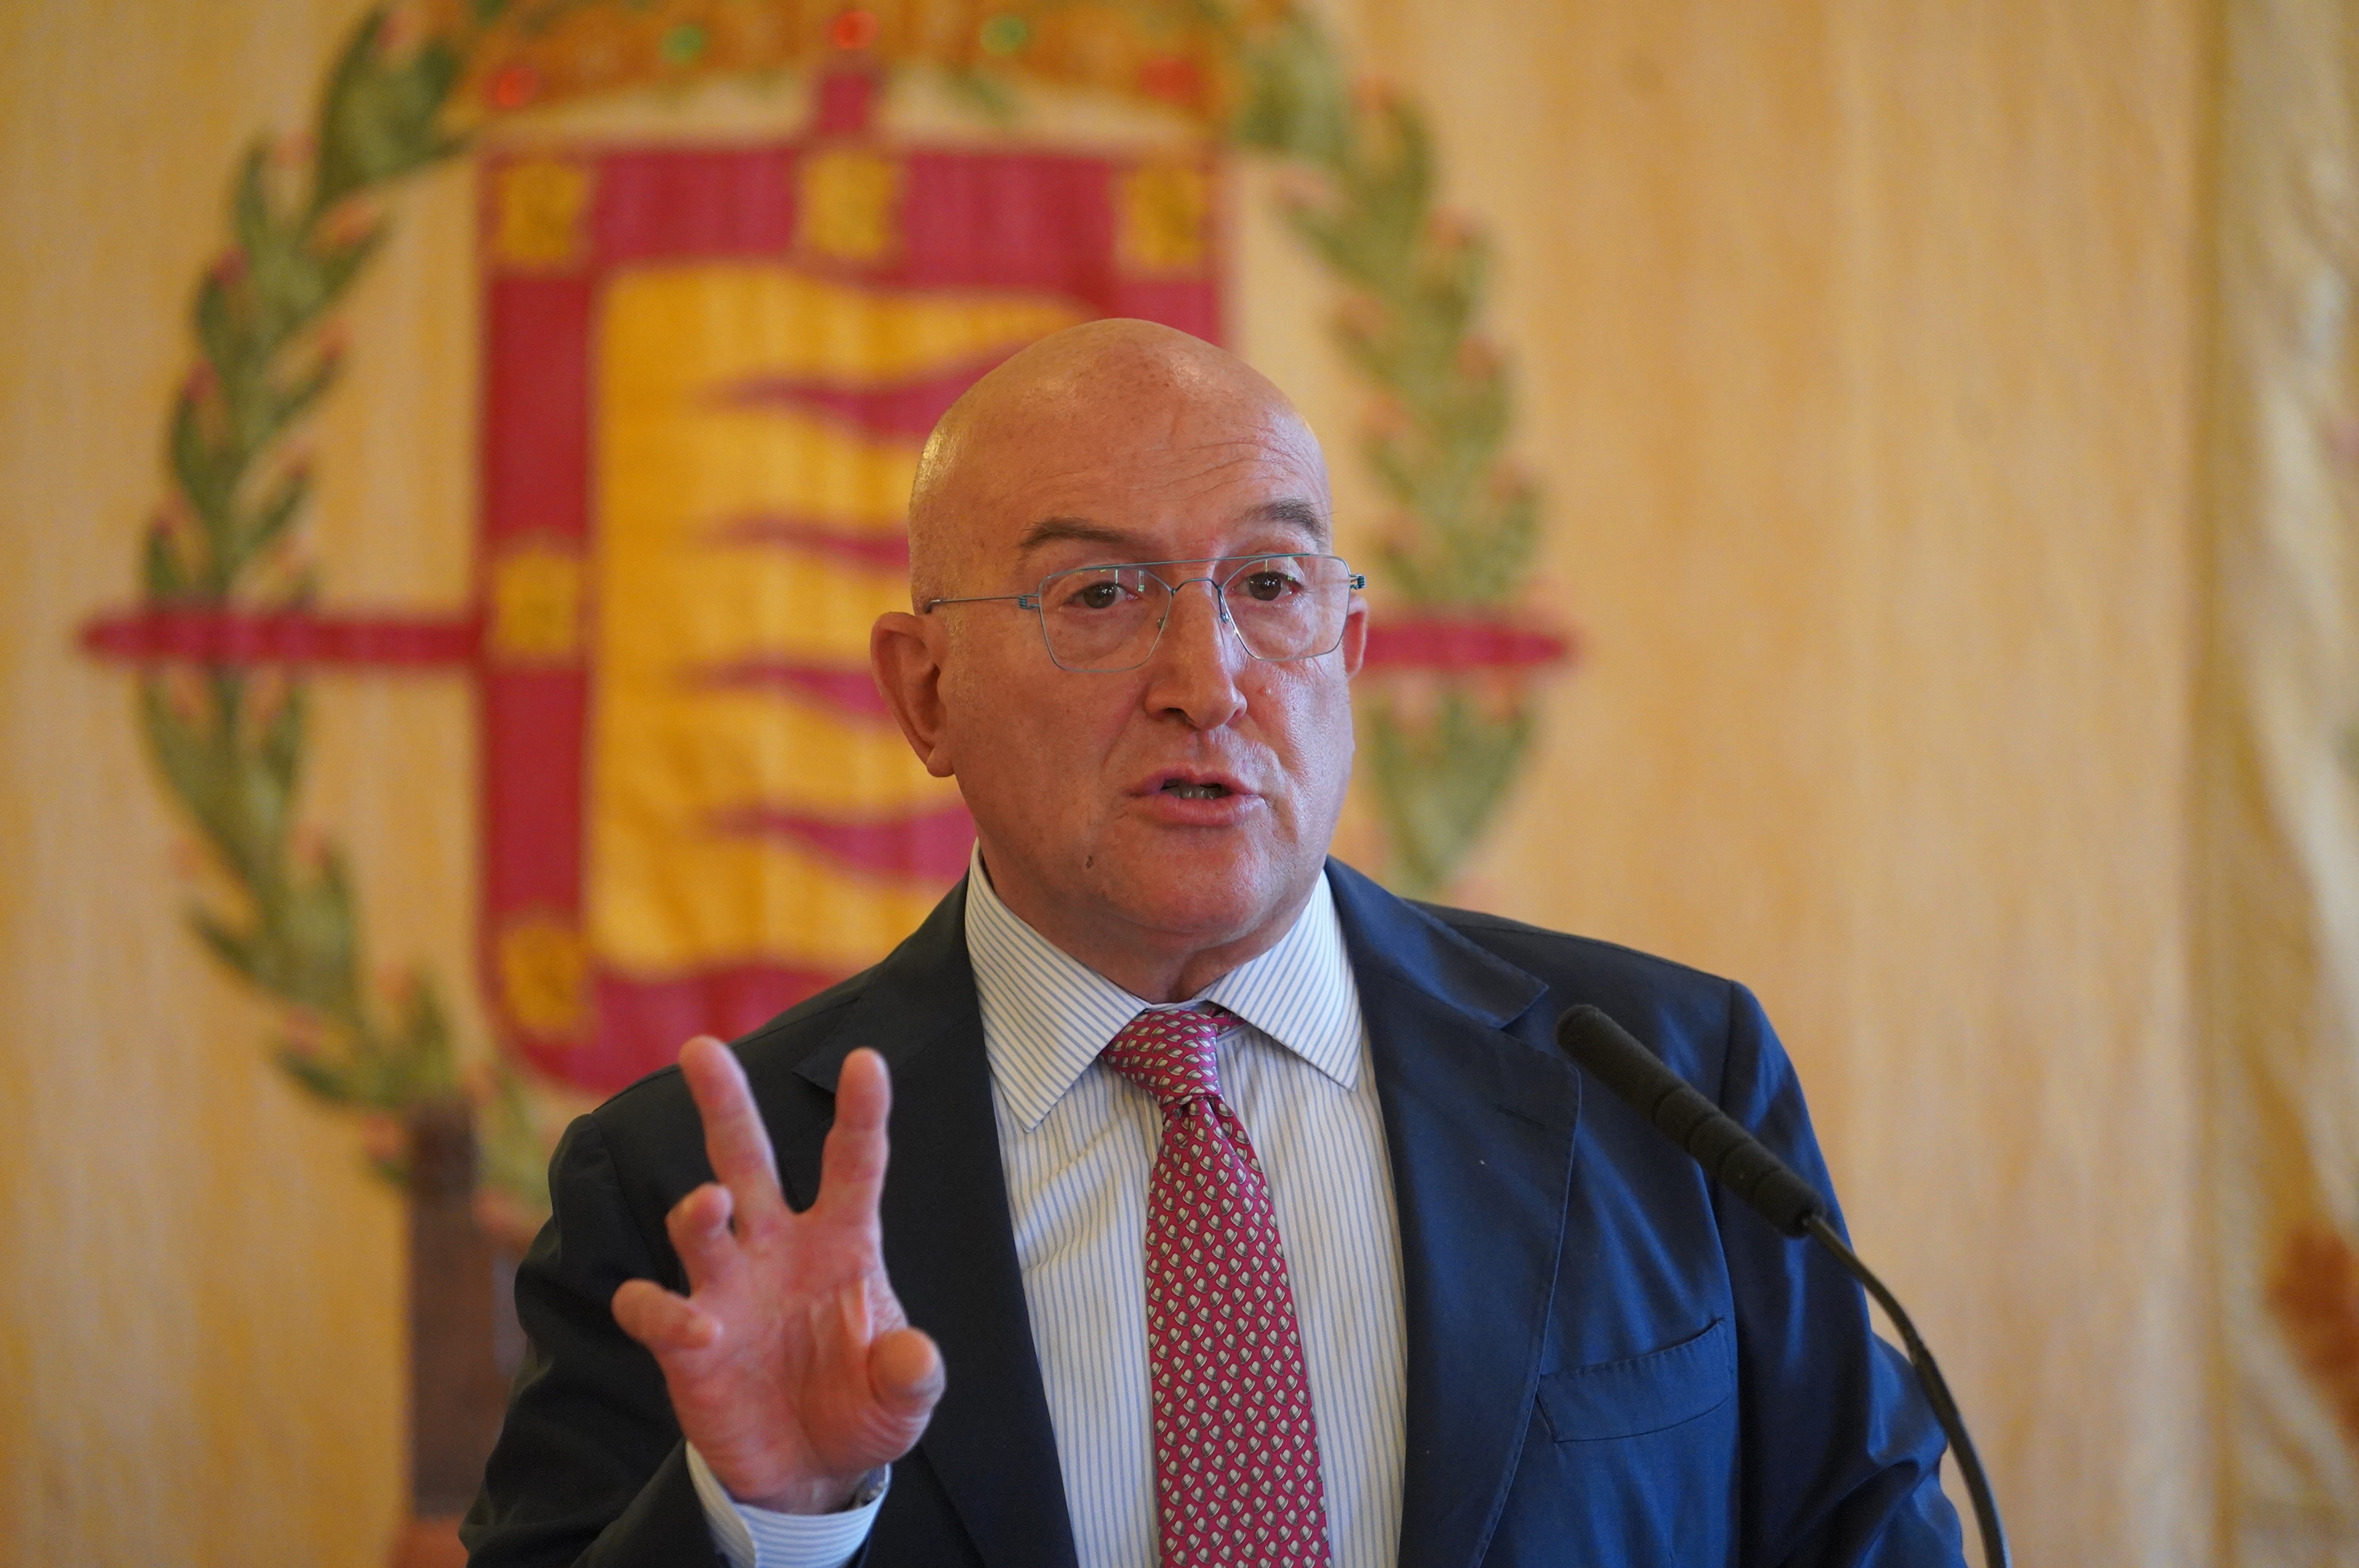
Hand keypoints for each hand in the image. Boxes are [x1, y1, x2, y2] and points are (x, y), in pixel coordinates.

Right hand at [611, 1038, 944, 1512]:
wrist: (808, 1474)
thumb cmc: (862, 1410)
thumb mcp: (904, 1397)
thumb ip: (911, 1374)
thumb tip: (913, 1355)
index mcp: (841, 1241)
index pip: (853, 1164)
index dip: (861, 1113)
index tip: (868, 1060)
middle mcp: (777, 1249)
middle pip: (747, 1159)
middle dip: (725, 1104)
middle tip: (702, 1049)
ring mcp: (727, 1290)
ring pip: (697, 1221)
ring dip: (698, 1209)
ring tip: (710, 1205)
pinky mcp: (686, 1341)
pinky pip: (656, 1309)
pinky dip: (666, 1313)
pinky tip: (697, 1330)